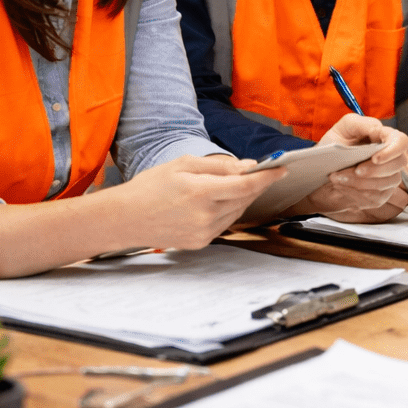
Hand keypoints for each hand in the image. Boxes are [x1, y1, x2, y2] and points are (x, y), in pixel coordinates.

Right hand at [118, 154, 288, 248]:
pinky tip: (218, 201)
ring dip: (242, 198)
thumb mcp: (183, 164)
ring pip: (237, 212)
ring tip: (235, 184)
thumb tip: (248, 167)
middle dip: (256, 185)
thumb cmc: (150, 187)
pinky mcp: (200, 243)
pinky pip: (225, 223)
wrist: (124, 219)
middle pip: (245, 199)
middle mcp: (205, 216)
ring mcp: (203, 233)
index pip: (246, 186)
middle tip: (262, 172)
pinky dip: (228, 210)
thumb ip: (219, 166)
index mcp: (201, 193)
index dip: (268, 177)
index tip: (282, 168)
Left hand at [289, 114, 407, 218]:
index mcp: (385, 138)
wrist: (321, 169)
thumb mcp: (344, 128)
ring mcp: (387, 179)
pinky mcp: (379, 196)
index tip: (375, 158)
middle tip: (355, 170)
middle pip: (397, 166)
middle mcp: (391, 158)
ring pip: (384, 184)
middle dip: (375, 170)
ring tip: (338, 177)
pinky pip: (373, 198)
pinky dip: (354, 192)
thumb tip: (378, 130)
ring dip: (360, 182)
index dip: (392, 151)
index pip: (401, 142)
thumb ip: (363, 124)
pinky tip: (341, 185)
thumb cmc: (334, 146)